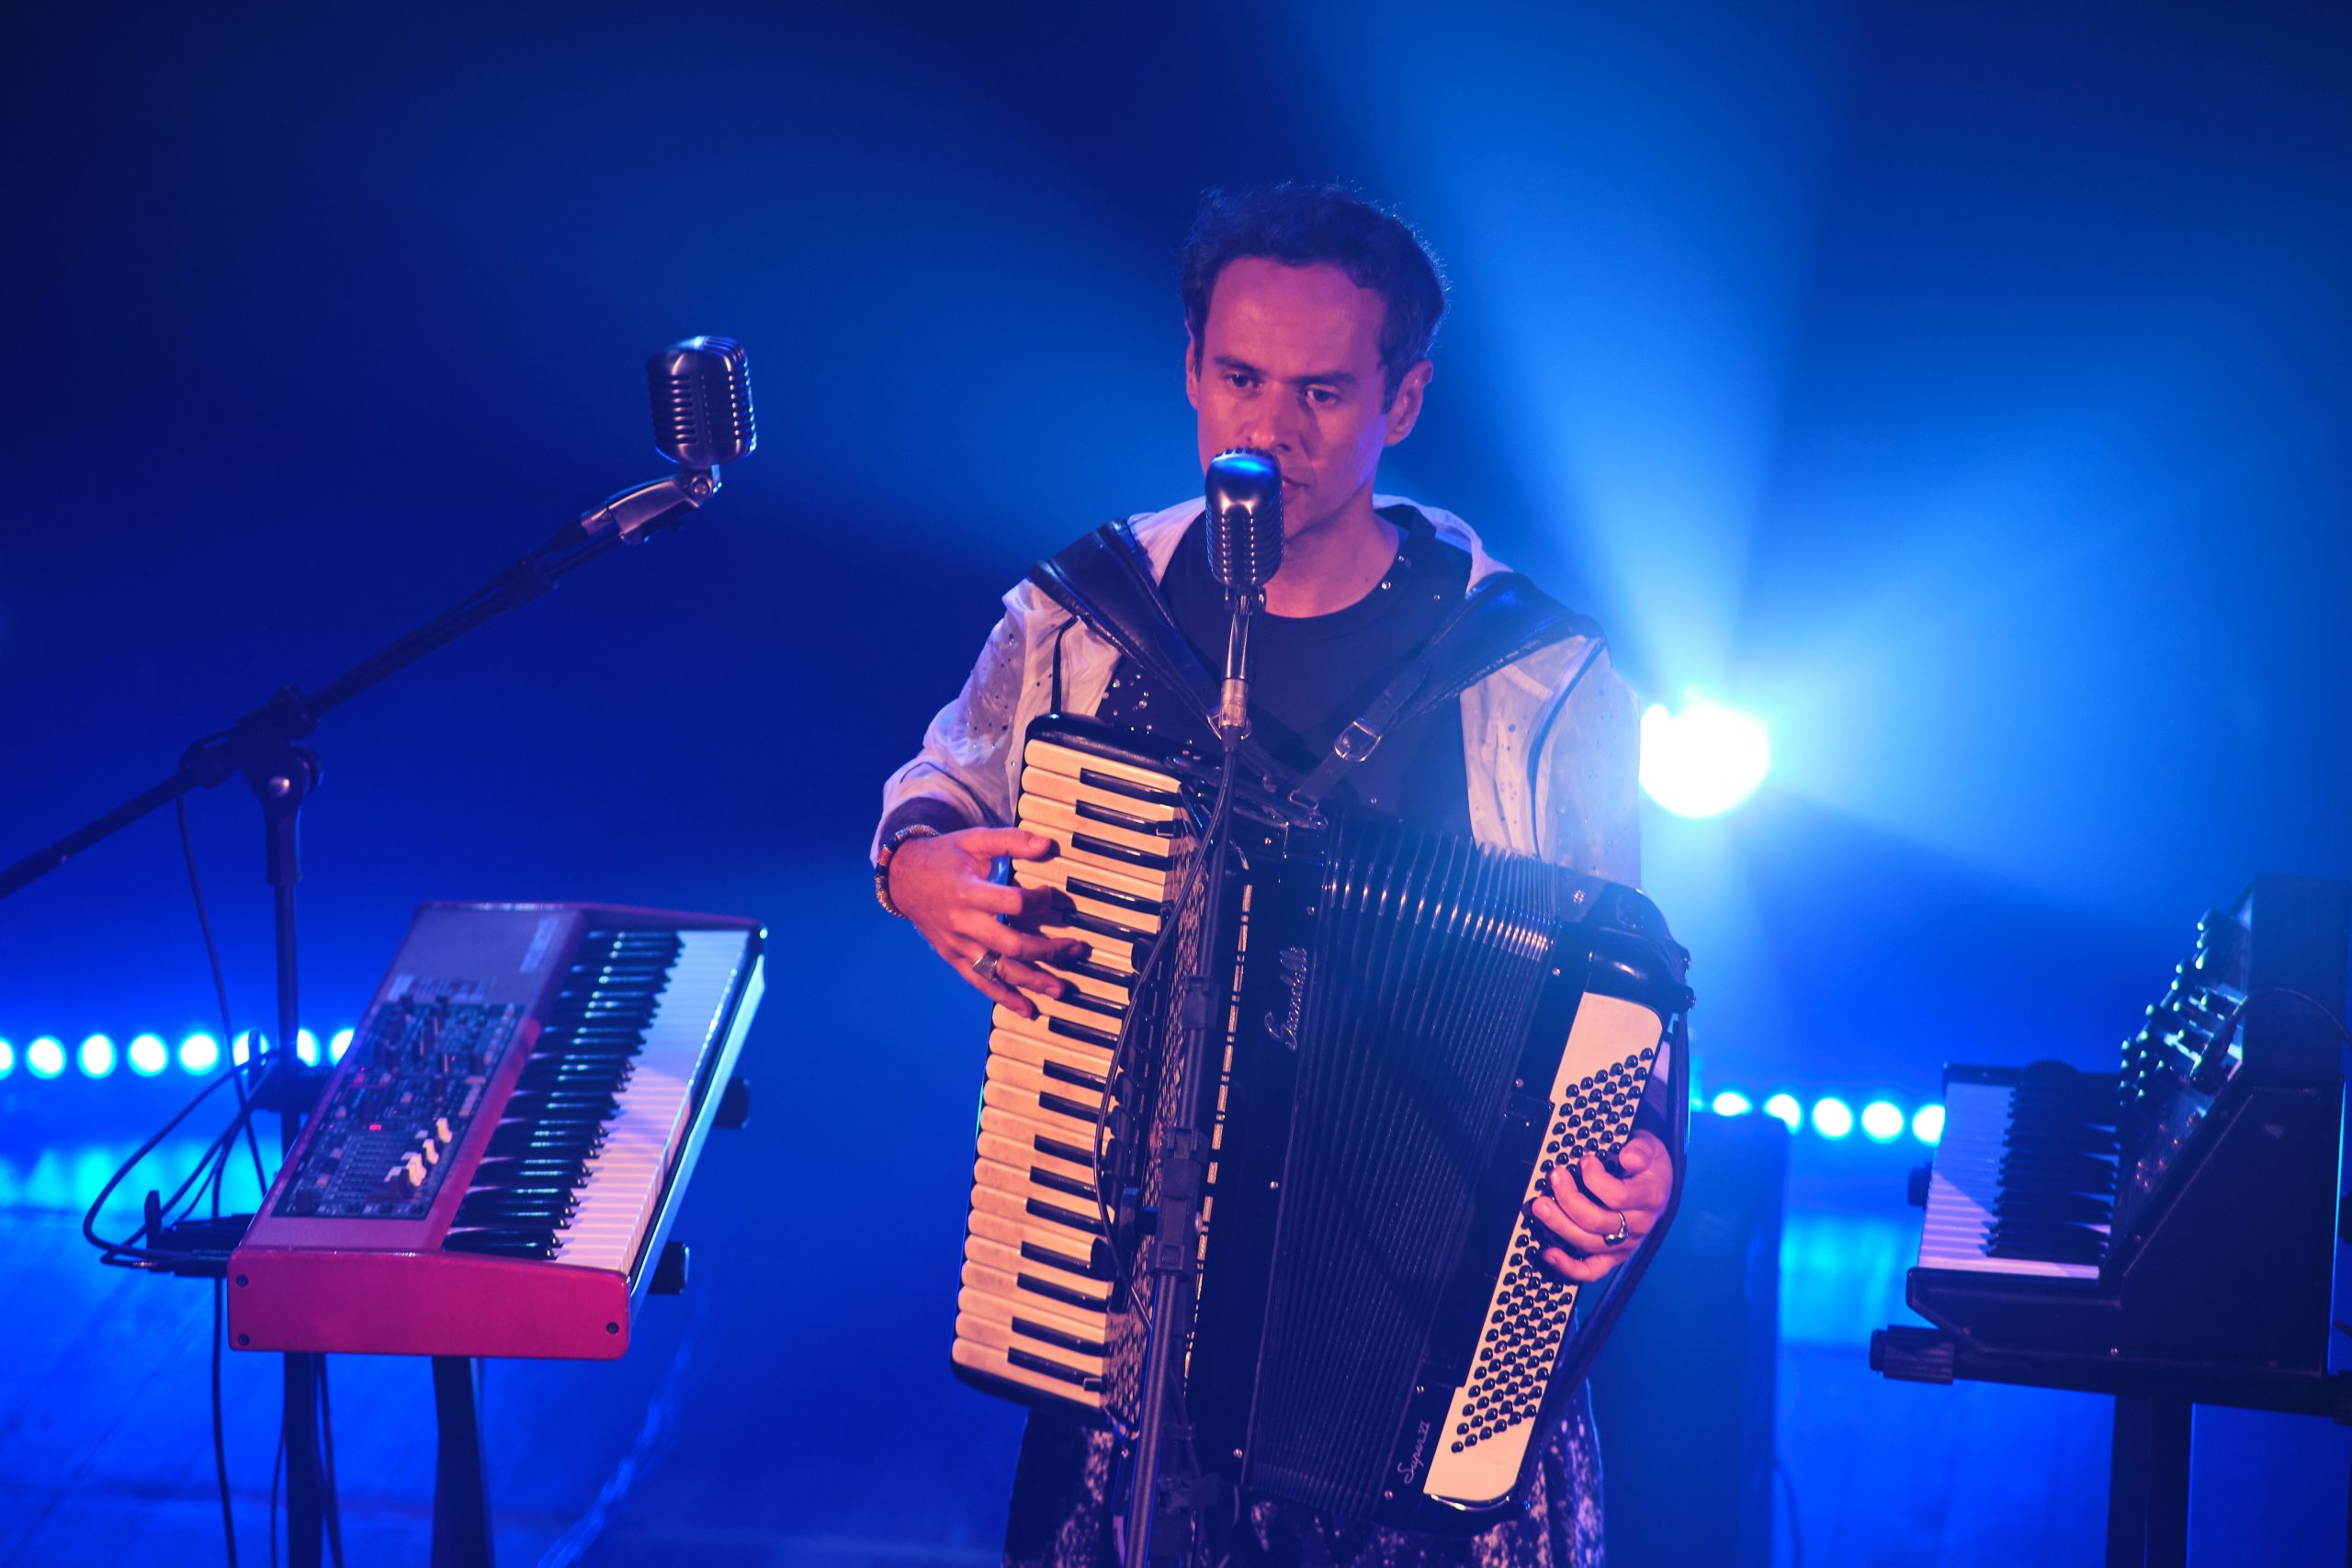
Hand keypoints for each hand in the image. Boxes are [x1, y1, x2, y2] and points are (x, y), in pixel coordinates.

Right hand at [888, 827, 1086, 1019]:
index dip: (1039, 901)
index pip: (1013, 903)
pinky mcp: (954, 957)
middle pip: (1011, 945)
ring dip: (1032, 981)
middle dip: (1047, 950)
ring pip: (998, 970)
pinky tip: (1028, 1009)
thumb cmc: (943, 857)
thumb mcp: (975, 840)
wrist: (902, 877)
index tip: (1049, 894)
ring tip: (1060, 989)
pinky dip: (1005, 997)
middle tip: (1076, 949)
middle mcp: (963, 923)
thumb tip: (1047, 845)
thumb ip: (1011, 841)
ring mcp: (957, 945)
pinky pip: (981, 981)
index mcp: (968, 892)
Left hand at [1527, 1129, 1671, 1284]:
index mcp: (1649, 1198)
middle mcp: (1639, 1225)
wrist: (1659, 1186)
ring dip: (1559, 1224)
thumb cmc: (1648, 1166)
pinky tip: (1549, 1253)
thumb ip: (1641, 1150)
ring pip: (1588, 1243)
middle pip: (1598, 1221)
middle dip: (1569, 1198)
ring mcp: (1625, 1244)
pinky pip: (1591, 1270)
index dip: (1595, 1178)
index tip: (1585, 1160)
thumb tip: (1628, 1157)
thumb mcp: (1651, 1148)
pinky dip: (1568, 1267)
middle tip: (1554, 1177)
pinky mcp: (1613, 1256)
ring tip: (1540, 1205)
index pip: (1618, 1196)